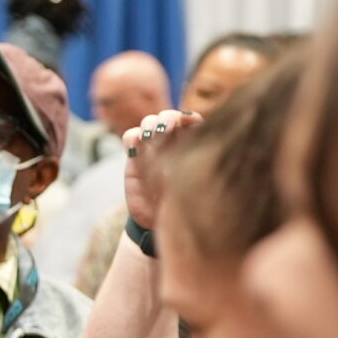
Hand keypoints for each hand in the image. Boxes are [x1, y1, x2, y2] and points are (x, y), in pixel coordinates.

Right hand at [121, 110, 203, 231]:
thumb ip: (197, 168)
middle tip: (163, 129)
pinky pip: (131, 135)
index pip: (193, 121)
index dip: (189, 117)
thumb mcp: (196, 187)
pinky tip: (135, 150)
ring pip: (149, 121)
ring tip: (151, 137)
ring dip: (150, 124)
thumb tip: (206, 152)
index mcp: (193, 145)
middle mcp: (173, 142)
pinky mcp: (134, 155)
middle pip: (170, 115)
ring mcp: (152, 147)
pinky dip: (133, 136)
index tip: (187, 122)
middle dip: (167, 118)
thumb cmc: (184, 206)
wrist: (158, 221)